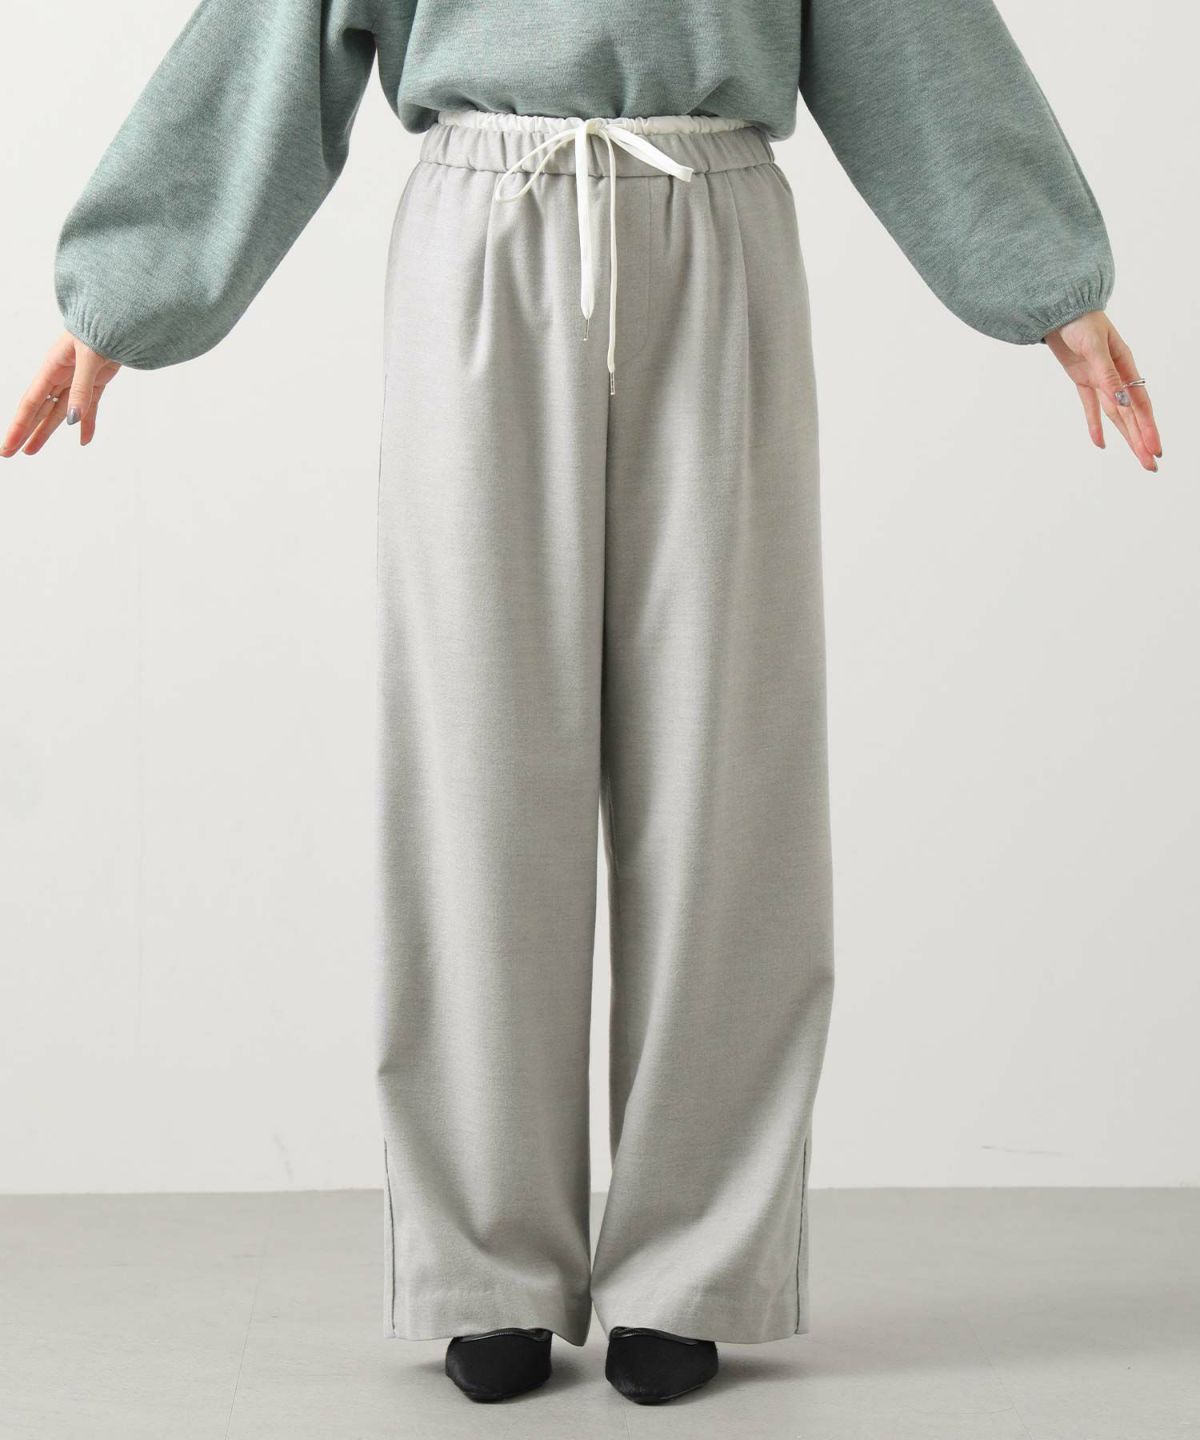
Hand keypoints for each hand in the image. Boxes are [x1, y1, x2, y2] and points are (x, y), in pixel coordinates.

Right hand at [1, 331, 121, 457]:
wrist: (120, 320)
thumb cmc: (100, 329)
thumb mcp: (89, 357)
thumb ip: (81, 389)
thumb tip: (72, 419)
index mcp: (52, 367)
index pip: (31, 403)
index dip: (19, 426)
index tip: (8, 446)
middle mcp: (60, 375)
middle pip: (39, 410)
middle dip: (26, 432)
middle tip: (13, 452)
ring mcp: (77, 379)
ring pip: (60, 412)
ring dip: (48, 431)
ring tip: (33, 450)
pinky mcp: (96, 381)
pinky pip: (89, 407)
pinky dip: (87, 424)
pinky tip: (84, 441)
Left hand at [1044, 311, 1160, 471]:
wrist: (1057, 307)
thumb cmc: (1080, 320)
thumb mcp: (1095, 347)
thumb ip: (1108, 375)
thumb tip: (1122, 402)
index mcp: (1126, 365)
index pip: (1140, 404)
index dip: (1147, 427)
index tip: (1154, 448)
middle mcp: (1116, 375)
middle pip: (1131, 414)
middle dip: (1141, 440)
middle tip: (1151, 465)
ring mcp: (1100, 379)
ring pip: (1116, 414)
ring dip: (1126, 436)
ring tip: (1138, 458)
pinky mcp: (1082, 379)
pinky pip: (1090, 407)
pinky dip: (1094, 425)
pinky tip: (1100, 443)